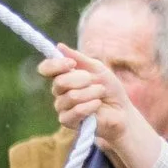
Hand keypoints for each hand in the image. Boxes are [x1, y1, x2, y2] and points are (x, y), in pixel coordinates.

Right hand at [40, 45, 163, 167]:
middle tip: (95, 82)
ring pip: (71, 96)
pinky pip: (76, 111)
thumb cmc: (109, 89)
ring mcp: (62, 107)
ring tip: (100, 94)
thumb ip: (79, 59)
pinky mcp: (67, 121)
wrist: (121, 111)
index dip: (56, 64)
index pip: (46, 68)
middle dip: (82, 80)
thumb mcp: (97, 68)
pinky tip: (98, 105)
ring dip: (91, 93)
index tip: (71, 63)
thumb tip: (59, 46)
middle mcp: (59, 92)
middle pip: (59, 82)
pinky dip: (91, 106)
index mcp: (63, 76)